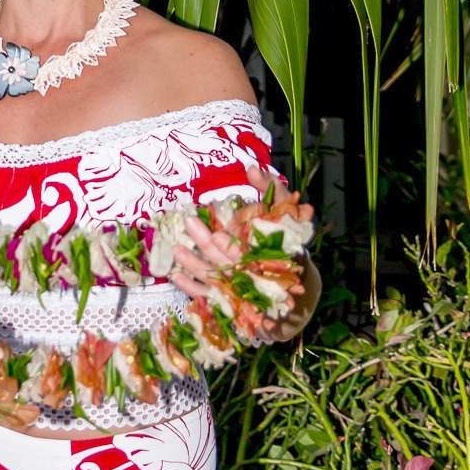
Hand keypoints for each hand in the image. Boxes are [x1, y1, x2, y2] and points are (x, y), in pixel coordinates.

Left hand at [167, 169, 320, 343]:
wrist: (294, 282)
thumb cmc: (286, 238)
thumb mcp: (285, 209)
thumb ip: (271, 188)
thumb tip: (251, 169)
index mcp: (268, 254)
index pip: (247, 250)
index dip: (231, 243)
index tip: (217, 231)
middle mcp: (253, 274)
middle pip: (227, 261)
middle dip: (207, 243)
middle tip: (189, 223)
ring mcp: (239, 290)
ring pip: (214, 278)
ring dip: (194, 264)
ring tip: (176, 248)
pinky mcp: (227, 301)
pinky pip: (207, 295)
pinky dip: (190, 287)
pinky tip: (175, 275)